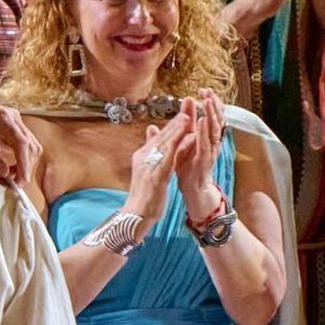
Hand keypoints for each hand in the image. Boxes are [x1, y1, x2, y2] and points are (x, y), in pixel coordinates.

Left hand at [0, 99, 40, 183]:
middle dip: (26, 166)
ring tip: (14, 177)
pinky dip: (22, 158)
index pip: (21, 143)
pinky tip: (13, 168)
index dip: (24, 163)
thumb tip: (5, 174)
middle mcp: (13, 117)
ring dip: (26, 163)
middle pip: (30, 145)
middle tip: (17, 183)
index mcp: (3, 118)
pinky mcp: (15, 127)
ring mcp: (16, 121)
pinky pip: (25, 145)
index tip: (22, 180)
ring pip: (31, 145)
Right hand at [124, 111, 190, 226]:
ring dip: (177, 130)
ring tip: (188, 118)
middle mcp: (143, 158)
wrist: (135, 214)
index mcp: (141, 156)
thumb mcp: (146, 172)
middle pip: (161, 137)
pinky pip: (170, 157)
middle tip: (187, 110)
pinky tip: (190, 138)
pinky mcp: (156, 176)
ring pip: (165, 144)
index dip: (169, 126)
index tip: (181, 115)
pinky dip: (180, 146)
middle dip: (174, 123)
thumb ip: (150, 154)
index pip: (157, 137)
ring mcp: (149, 166)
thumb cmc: (143, 196)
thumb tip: (150, 136)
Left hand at [171, 91, 225, 216]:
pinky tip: (203, 121)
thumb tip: (177, 115)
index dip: (210, 102)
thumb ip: (180, 128)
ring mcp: (210, 150)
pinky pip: (206, 144)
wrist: (191, 188)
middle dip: (213, 104)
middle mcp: (211, 142)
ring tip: (208, 100)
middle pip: (216, 119)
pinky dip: (205, 132)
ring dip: (211, 114)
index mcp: (205, 136)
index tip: (204, 89)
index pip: (211, 115)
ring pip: (213, 129)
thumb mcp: (183, 142)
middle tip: (208, 90)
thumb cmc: (187, 166)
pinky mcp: (205, 160)